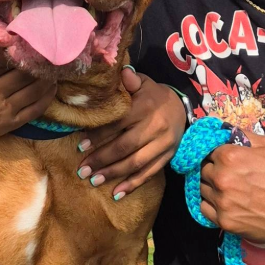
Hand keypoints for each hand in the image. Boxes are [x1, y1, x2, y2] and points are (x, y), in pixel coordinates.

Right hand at [0, 14, 56, 150]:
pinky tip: (52, 84)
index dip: (15, 47)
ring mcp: (4, 109)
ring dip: (46, 76)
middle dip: (35, 60)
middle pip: (21, 73)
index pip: (1, 58)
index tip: (24, 36)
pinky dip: (47, 96)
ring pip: (33, 89)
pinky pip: (36, 108)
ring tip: (52, 62)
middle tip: (46, 46)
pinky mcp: (12, 122)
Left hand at [78, 70, 187, 197]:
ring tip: (93, 181)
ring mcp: (163, 145)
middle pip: (125, 147)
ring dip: (113, 174)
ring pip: (136, 163)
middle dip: (101, 160)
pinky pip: (149, 173)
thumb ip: (130, 80)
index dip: (98, 136)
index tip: (81, 146)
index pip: (118, 123)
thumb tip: (120, 71)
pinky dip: (133, 184)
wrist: (183, 108)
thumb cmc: (154, 95)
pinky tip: (117, 193)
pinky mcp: (167, 157)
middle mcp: (155, 127)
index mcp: (145, 107)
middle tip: (82, 170)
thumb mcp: (143, 83)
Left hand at [197, 133, 264, 248]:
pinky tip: (226, 203)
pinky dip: (211, 205)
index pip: (209, 151)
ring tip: (231, 190)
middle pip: (203, 170)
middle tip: (231, 175)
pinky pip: (204, 209)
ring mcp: (221, 202)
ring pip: (201, 189)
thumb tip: (223, 131)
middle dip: (214, 170)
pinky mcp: (224, 221)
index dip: (218, 154)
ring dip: (211, 187)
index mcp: (230, 156)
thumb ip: (242, 136)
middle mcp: (222, 178)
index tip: (226, 159)